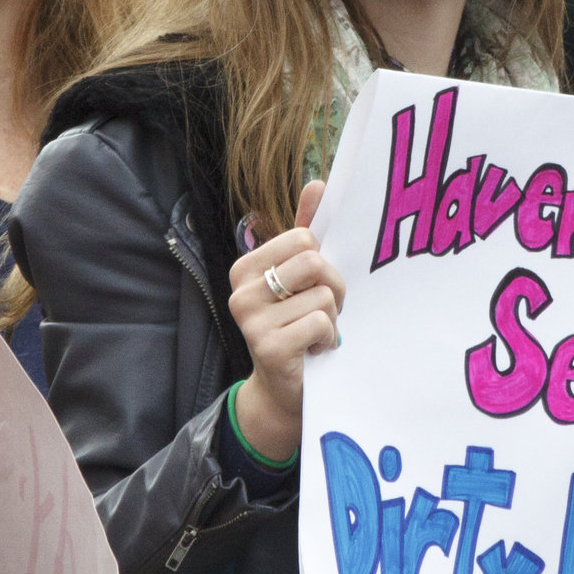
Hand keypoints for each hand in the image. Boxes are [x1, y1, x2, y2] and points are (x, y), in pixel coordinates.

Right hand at [224, 179, 345, 465]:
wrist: (286, 388)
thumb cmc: (297, 324)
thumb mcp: (301, 277)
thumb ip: (306, 230)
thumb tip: (318, 184)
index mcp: (246, 267)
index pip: (303, 238)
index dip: (322, 262)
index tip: (314, 286)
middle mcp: (241, 291)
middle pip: (314, 262)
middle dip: (333, 288)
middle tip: (323, 311)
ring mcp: (251, 321)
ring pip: (322, 295)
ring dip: (332, 317)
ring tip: (317, 333)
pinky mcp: (268, 348)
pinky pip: (320, 322)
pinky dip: (328, 337)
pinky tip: (315, 350)